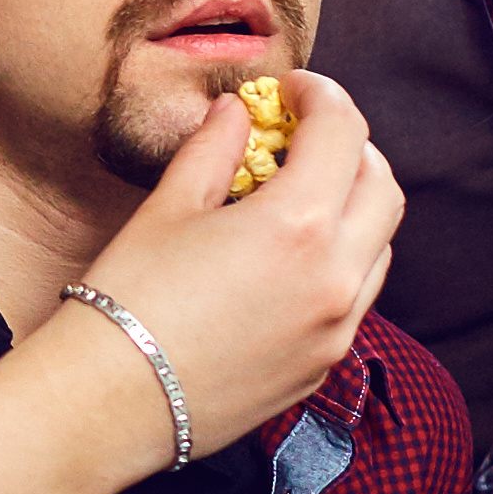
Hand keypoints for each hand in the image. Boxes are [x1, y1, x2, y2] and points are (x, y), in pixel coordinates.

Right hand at [66, 72, 407, 477]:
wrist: (110, 403)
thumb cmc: (128, 300)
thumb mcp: (168, 208)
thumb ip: (214, 148)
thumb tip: (236, 111)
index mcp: (300, 225)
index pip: (344, 131)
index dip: (320, 95)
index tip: (291, 90)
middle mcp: (336, 278)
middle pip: (382, 187)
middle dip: (351, 148)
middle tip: (304, 137)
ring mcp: (336, 328)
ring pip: (379, 246)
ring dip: (353, 207)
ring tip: (299, 198)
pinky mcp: (323, 366)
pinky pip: (355, 297)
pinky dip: (339, 261)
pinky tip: (285, 260)